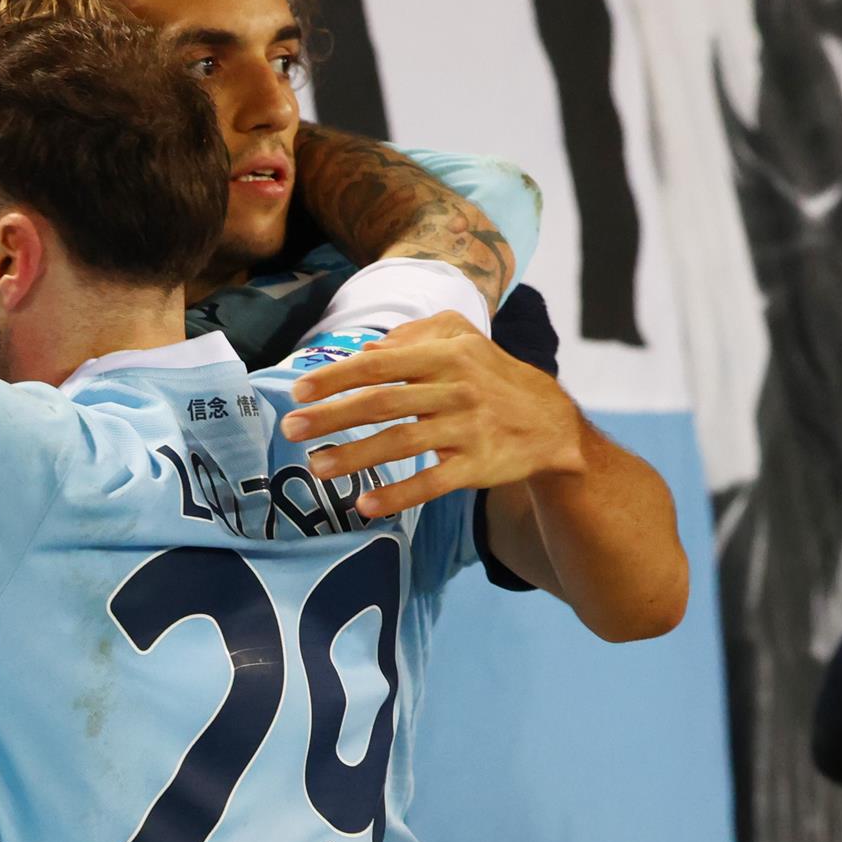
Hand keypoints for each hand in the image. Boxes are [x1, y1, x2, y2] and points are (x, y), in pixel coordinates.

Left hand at [279, 311, 584, 518]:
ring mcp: (467, 429)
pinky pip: (433, 483)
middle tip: (291, 429)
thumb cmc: (492, 376)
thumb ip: (414, 336)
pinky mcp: (478, 466)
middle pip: (383, 403)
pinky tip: (366, 505)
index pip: (381, 364)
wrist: (550, 422)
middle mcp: (455, 389)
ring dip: (355, 457)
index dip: (338, 377)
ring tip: (317, 467)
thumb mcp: (462, 339)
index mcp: (446, 355)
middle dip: (332, 416)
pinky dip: (399, 495)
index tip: (299, 390)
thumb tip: (367, 348)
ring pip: (402, 444)